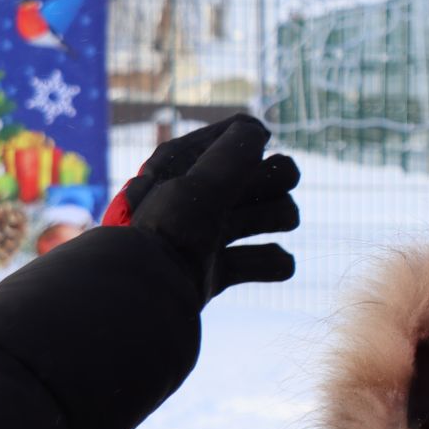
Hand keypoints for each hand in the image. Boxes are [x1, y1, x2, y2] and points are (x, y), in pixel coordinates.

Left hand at [114, 116, 300, 301]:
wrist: (144, 297)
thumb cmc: (168, 233)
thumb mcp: (201, 184)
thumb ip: (234, 155)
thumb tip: (259, 131)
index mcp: (179, 168)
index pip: (229, 139)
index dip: (249, 141)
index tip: (262, 144)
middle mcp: (194, 200)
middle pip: (257, 178)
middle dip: (273, 183)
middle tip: (270, 194)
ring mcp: (207, 238)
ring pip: (264, 216)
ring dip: (279, 216)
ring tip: (284, 224)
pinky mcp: (215, 272)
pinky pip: (258, 262)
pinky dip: (273, 262)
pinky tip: (281, 261)